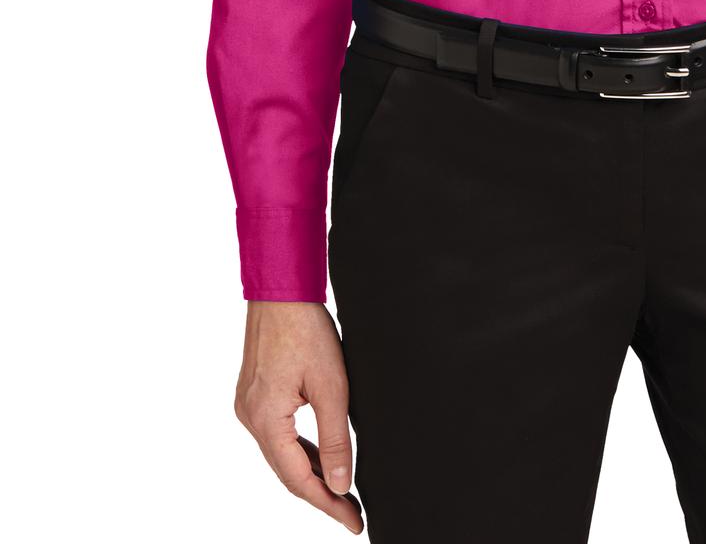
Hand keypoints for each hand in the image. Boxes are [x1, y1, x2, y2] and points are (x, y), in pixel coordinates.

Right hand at [234, 300, 364, 532]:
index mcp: (265, 421)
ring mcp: (249, 406)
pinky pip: (278, 434)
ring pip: (282, 454)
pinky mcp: (254, 394)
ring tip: (342, 489)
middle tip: (351, 511)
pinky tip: (320, 455)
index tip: (353, 521)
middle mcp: (250, 418)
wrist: (281, 287)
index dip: (327, 504)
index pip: (298, 480)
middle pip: (287, 472)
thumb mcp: (332, 386)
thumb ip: (336, 439)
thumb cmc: (305, 328)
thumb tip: (341, 484)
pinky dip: (300, 448)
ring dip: (311, 471)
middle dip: (321, 493)